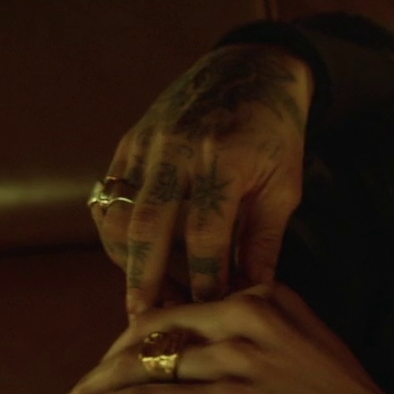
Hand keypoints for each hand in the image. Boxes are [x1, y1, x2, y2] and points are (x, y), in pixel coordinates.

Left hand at [54, 282, 393, 393]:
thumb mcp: (310, 349)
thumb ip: (264, 336)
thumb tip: (213, 351)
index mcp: (269, 297)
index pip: (182, 306)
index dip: (139, 332)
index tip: (117, 353)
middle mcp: (249, 317)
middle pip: (154, 329)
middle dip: (110, 358)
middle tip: (84, 382)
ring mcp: (238, 360)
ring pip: (144, 364)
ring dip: (98, 387)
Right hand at [95, 43, 313, 318]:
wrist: (252, 70)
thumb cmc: (276, 133)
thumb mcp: (284, 186)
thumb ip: (264, 242)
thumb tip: (249, 297)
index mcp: (224, 158)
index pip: (206, 234)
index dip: (205, 279)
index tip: (208, 314)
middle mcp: (178, 148)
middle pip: (149, 228)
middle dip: (146, 281)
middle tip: (146, 323)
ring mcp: (148, 142)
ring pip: (119, 214)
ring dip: (126, 261)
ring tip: (143, 295)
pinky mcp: (130, 141)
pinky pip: (109, 196)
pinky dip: (115, 232)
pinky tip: (132, 258)